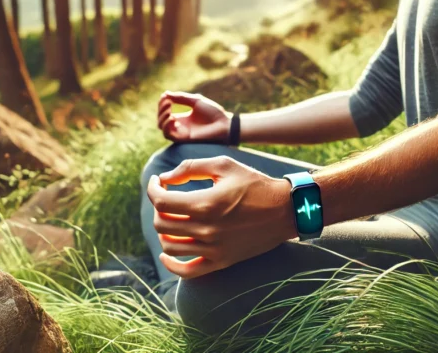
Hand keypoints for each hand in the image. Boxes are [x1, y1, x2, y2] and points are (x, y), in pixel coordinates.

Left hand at [146, 156, 298, 279]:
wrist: (284, 210)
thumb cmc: (255, 184)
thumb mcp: (224, 166)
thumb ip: (191, 168)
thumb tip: (165, 178)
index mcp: (205, 204)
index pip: (161, 201)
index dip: (152, 189)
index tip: (157, 182)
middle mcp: (206, 229)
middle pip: (162, 224)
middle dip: (158, 208)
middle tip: (167, 197)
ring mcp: (213, 249)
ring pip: (170, 246)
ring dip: (163, 231)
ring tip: (171, 218)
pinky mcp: (221, 261)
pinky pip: (187, 271)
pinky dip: (171, 264)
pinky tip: (167, 253)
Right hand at [157, 91, 231, 142]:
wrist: (224, 124)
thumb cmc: (213, 112)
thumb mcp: (196, 101)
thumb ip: (181, 98)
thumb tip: (165, 94)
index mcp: (182, 117)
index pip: (165, 112)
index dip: (162, 104)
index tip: (166, 96)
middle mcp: (180, 126)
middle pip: (161, 120)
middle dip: (161, 110)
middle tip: (168, 103)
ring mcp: (181, 132)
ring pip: (162, 127)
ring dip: (162, 118)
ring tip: (169, 111)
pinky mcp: (183, 138)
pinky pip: (168, 135)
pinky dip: (166, 126)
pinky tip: (173, 119)